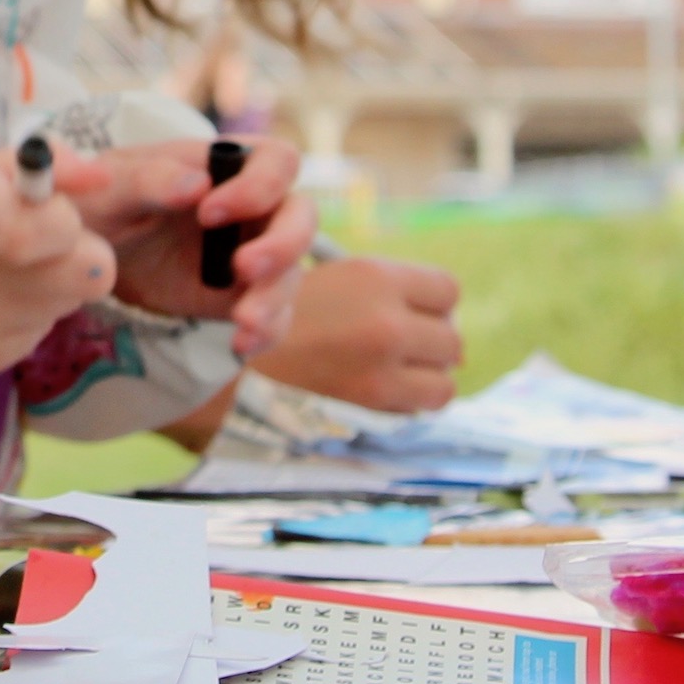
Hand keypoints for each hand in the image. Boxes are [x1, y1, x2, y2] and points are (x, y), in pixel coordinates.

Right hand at [0, 150, 116, 377]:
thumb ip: (45, 165)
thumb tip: (102, 177)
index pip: (61, 229)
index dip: (65, 217)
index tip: (45, 209)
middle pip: (88, 276)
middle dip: (77, 254)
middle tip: (43, 244)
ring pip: (64, 306)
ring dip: (48, 286)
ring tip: (0, 270)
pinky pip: (33, 335)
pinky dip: (20, 316)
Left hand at [62, 136, 317, 356]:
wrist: (97, 251)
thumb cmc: (107, 199)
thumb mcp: (114, 186)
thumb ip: (150, 179)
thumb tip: (197, 185)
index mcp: (229, 163)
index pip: (277, 161)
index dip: (258, 186)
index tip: (208, 212)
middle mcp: (255, 206)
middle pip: (301, 217)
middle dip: (284, 244)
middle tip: (244, 268)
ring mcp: (256, 252)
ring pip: (291, 272)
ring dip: (274, 297)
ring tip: (243, 321)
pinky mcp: (246, 296)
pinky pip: (274, 315)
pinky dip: (265, 332)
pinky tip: (240, 344)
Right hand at [252, 257, 463, 412]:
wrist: (230, 360)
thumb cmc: (278, 317)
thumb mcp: (333, 280)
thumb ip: (386, 294)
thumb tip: (453, 339)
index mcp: (375, 276)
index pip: (447, 291)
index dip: (433, 306)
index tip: (415, 316)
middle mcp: (385, 320)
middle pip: (451, 338)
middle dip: (431, 346)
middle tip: (402, 351)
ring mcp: (382, 366)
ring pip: (445, 378)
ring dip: (425, 379)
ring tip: (395, 377)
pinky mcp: (374, 405)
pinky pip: (422, 407)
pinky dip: (409, 405)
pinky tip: (381, 397)